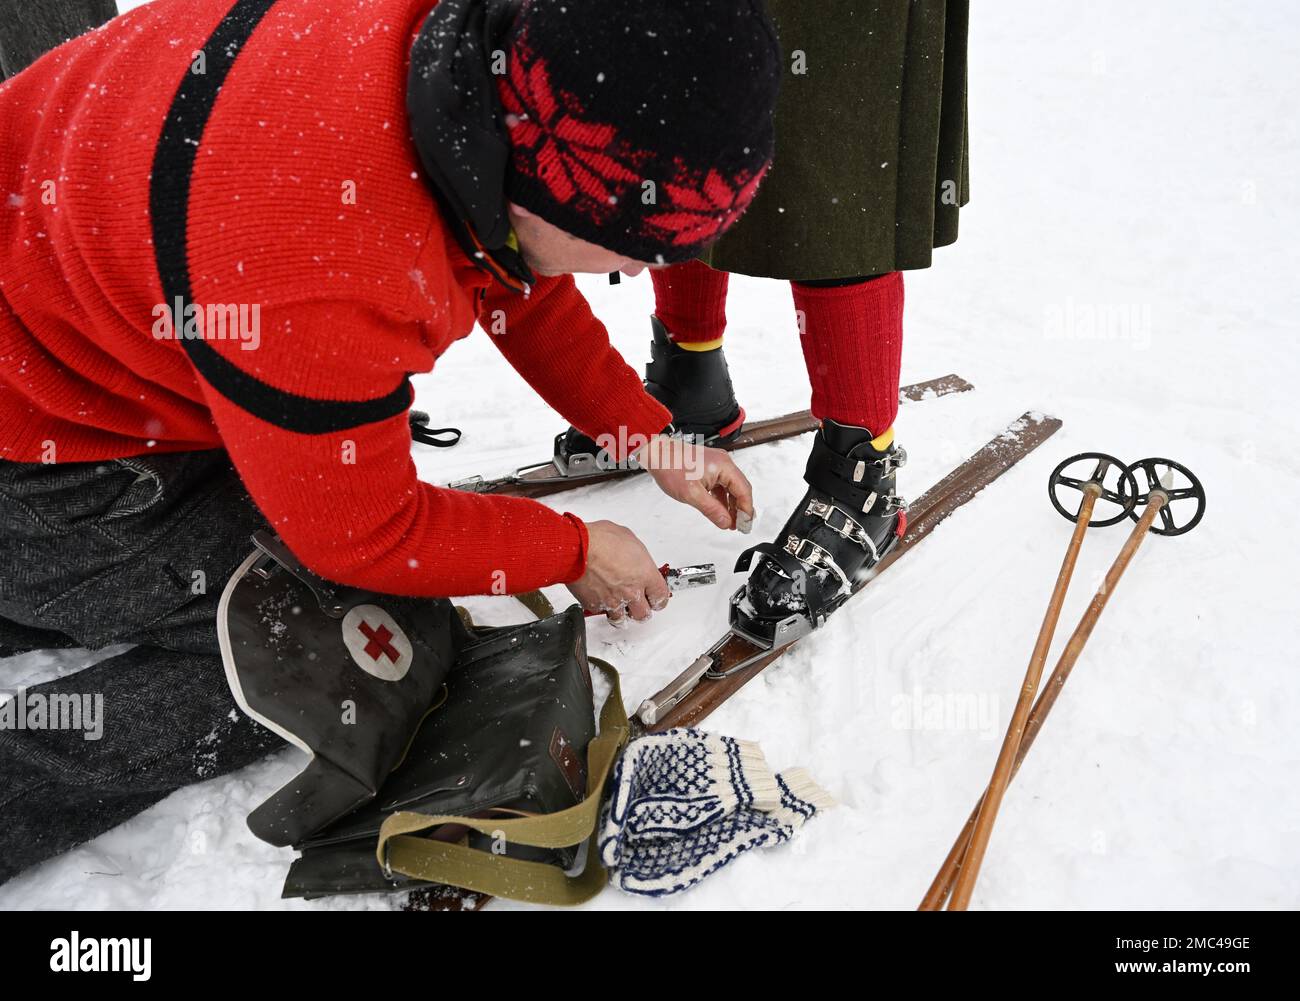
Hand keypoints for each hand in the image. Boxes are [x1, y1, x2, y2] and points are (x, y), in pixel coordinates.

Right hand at [566, 520, 670, 624]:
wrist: (575, 549)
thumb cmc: (599, 540)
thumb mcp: (627, 538)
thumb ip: (635, 555)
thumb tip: (635, 557)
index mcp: (645, 575)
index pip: (661, 597)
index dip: (657, 598)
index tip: (654, 598)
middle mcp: (631, 592)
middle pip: (644, 614)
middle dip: (641, 609)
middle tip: (636, 603)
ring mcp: (613, 601)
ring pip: (622, 619)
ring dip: (621, 612)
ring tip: (617, 603)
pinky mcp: (595, 605)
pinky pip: (601, 612)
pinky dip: (601, 606)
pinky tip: (599, 596)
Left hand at [635, 435, 755, 530]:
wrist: (655, 452)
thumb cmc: (670, 466)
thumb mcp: (692, 494)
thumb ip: (712, 510)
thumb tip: (726, 522)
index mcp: (724, 466)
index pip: (744, 491)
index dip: (746, 510)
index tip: (745, 524)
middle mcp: (723, 463)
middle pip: (740, 488)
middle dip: (740, 508)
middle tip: (739, 525)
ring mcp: (716, 464)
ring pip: (730, 487)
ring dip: (730, 504)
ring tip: (729, 521)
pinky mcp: (708, 467)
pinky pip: (720, 484)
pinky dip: (722, 497)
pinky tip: (719, 509)